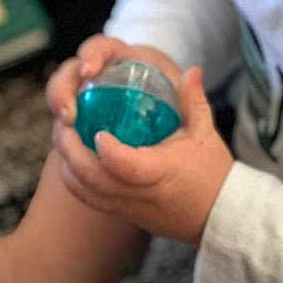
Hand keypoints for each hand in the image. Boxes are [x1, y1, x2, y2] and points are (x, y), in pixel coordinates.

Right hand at [46, 34, 182, 125]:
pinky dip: (63, 136)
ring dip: (58, 114)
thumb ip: (189, 92)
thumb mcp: (182, 98)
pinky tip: (69, 154)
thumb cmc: (171, 99)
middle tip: (69, 115)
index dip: (91, 54)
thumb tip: (195, 73)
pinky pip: (64, 124)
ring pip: (60, 96)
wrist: (160, 111)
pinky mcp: (79, 117)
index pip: (98, 46)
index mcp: (119, 56)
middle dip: (62, 90)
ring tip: (65, 136)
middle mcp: (96, 72)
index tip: (90, 70)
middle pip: (69, 72)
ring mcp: (84, 94)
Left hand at [52, 65, 233, 245]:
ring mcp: (128, 206)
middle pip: (93, 180)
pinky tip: (75, 158)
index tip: (98, 131)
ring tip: (65, 138)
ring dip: (69, 166)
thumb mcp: (205, 132)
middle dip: (71, 152)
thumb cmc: (212, 171)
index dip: (108, 151)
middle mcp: (139, 193)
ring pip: (86, 192)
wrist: (217, 213)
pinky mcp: (124, 213)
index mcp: (160, 171)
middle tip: (64, 125)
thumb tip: (193, 69)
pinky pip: (91, 199)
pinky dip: (76, 180)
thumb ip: (194, 100)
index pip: (126, 166)